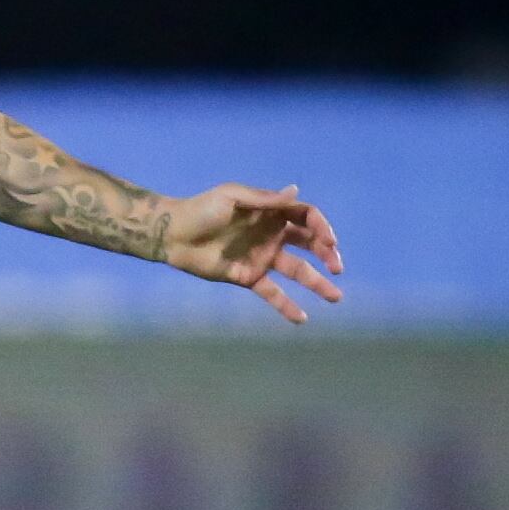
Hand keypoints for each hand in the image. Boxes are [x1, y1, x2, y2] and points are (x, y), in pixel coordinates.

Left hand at [162, 183, 344, 324]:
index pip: (306, 217)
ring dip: (317, 284)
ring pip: (297, 271)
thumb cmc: (200, 210)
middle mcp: (271, 235)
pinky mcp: (248, 277)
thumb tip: (295, 190)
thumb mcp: (232, 197)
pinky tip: (302, 318)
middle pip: (309, 244)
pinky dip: (286, 306)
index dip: (321, 228)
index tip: (329, 241)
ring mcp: (261, 258)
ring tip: (336, 297)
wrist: (172, 234)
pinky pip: (272, 293)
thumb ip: (263, 199)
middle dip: (327, 254)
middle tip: (337, 267)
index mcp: (271, 212)